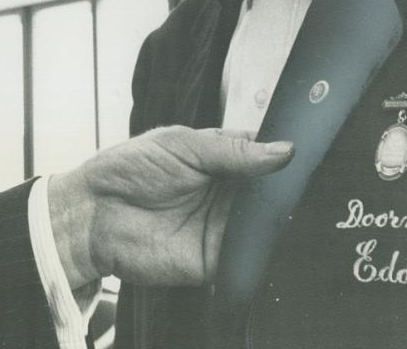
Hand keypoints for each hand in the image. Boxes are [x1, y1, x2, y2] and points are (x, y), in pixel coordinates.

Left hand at [46, 126, 292, 287]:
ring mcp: (226, 228)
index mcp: (223, 161)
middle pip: (275, 194)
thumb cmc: (130, 169)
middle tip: (312, 182)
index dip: (289, 156)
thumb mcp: (183, 145)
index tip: (311, 152)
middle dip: (293, 190)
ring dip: (283, 220)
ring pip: (269, 227)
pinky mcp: (217, 261)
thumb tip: (285, 150)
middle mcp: (230, 195)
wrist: (94, 214)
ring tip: (297, 207)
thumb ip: (233, 150)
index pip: (268, 157)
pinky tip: (275, 238)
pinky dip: (264, 252)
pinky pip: (250, 259)